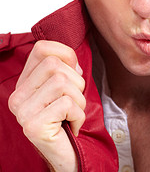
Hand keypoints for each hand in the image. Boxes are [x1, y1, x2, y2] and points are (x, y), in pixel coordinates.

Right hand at [8, 40, 85, 171]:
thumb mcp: (67, 87)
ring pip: (62, 83)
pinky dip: (79, 115)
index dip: (65, 54)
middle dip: (76, 81)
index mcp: (24, 83)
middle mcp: (18, 96)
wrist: (69, 154)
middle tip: (74, 101)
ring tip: (72, 114)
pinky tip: (71, 126)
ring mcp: (23, 112)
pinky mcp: (33, 126)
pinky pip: (67, 104)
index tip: (74, 72)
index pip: (42, 48)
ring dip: (79, 100)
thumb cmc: (69, 118)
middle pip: (54, 64)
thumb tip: (73, 62)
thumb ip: (66, 68)